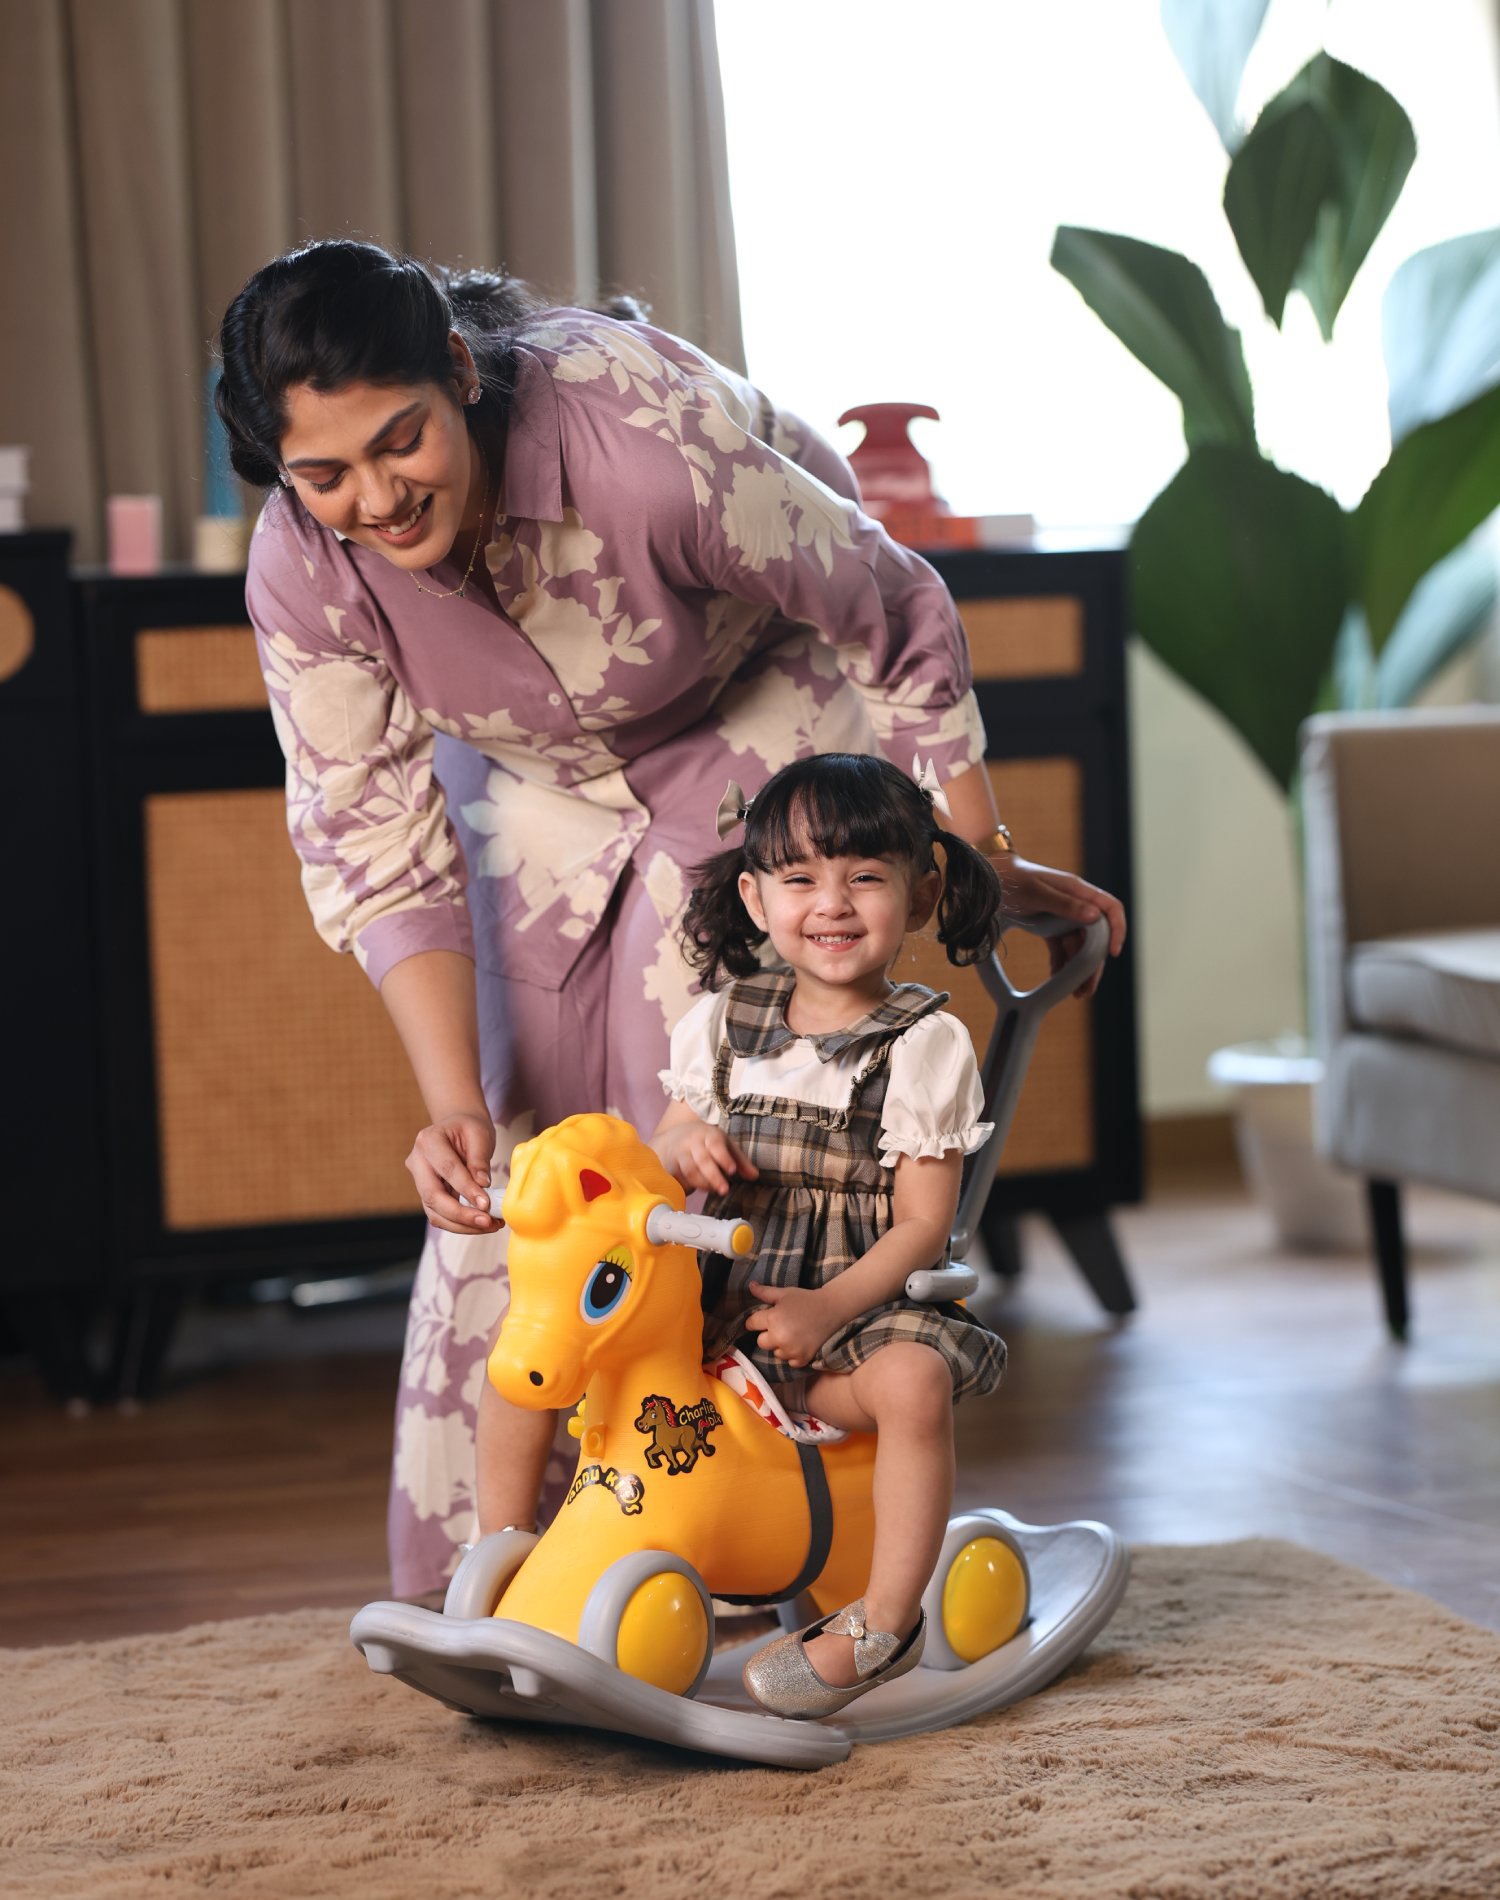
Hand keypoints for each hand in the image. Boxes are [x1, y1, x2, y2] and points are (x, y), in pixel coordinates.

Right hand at [405, 1109, 499, 1234]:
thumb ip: (479, 1159)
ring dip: (463, 1224)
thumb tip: (482, 1185)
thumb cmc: (468, 1129)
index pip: (447, 1169)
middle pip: (433, 1196)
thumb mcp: (479, 1134)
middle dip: (461, 1214)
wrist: (458, 1129)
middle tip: (487, 1221)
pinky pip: (440, 1216)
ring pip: (435, 1213)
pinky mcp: (428, 1195)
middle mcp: (417, 1162)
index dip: (466, 1189)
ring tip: (490, 1225)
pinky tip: (482, 1224)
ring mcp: (419, 1181)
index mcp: (428, 1141)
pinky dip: (461, 1224)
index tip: (486, 1204)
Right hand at [654, 1121, 758, 1195]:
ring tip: (714, 1190)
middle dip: (713, 1176)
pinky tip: (698, 1190)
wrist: (676, 1136)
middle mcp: (693, 1142)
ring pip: (690, 1170)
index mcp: (709, 1135)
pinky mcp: (672, 1165)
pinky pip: (679, 1178)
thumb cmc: (707, 1142)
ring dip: (702, 1183)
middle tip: (724, 1190)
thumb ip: (740, 1161)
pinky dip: (689, 1186)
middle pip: (702, 1160)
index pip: (716, 1145)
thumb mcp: (725, 1145)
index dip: (723, 1158)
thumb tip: (755, 1176)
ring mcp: (680, 1153)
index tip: (732, 1171)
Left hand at [743, 1282, 834, 1368]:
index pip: (751, 1324)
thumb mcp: (784, 1294)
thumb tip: (750, 1286)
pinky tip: (800, 1343)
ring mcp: (791, 1350)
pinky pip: (789, 1361)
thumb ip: (764, 1292)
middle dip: (768, 1335)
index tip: (763, 1319)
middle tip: (781, 1326)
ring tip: (793, 1334)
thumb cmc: (805, 1300)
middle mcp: (779, 1337)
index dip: (755, 1321)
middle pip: (761, 1342)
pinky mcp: (802, 1359)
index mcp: (773, 1319)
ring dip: (780, 1346)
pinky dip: (792, 1354)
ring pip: (775, 1352)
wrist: (831, 1310)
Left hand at [991, 854, 1126, 999]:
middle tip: (1088, 988)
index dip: (1117, 929)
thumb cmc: (1015, 878)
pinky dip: (1061, 963)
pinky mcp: (1050, 926)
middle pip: (1096, 935)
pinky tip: (1057, 980)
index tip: (1113, 953)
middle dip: (1094, 963)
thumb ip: (1065, 905)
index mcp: (1078, 890)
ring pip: (1079, 946)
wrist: (990, 877)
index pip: (1110, 908)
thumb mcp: (1038, 893)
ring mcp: (1063, 916)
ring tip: (1076, 993)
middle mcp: (1075, 903)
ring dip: (1078, 969)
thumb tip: (1095, 916)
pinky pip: (1062, 947)